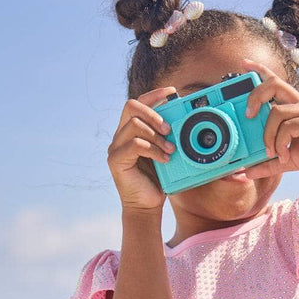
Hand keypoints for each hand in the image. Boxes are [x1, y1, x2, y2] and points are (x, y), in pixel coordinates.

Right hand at [107, 86, 178, 211]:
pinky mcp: (115, 160)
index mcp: (131, 130)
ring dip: (156, 135)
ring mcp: (115, 147)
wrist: (147, 206)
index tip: (172, 92)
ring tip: (170, 149)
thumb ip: (167, 136)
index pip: (138, 103)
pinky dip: (152, 150)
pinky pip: (135, 145)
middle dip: (153, 114)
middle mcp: (120, 135)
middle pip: (131, 106)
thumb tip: (182, 120)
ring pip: (134, 125)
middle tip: (169, 129)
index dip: (154, 94)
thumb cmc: (157, 181)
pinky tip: (163, 159)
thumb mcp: (165, 153)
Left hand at [239, 56, 298, 179]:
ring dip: (268, 135)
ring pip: (276, 112)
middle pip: (273, 85)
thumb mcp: (288, 160)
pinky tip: (284, 156)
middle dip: (254, 96)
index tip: (244, 64)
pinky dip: (280, 143)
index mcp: (295, 107)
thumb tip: (247, 172)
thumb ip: (268, 165)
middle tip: (248, 116)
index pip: (275, 82)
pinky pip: (288, 127)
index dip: (259, 70)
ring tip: (272, 153)